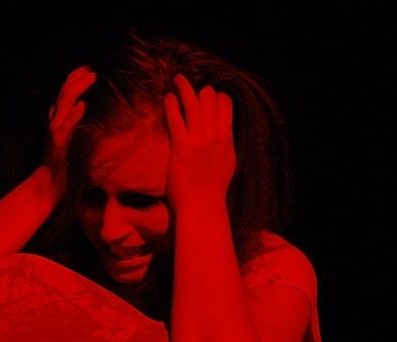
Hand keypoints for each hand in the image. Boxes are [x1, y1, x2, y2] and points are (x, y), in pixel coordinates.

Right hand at [44, 66, 95, 196]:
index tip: (88, 69)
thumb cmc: (59, 166)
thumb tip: (70, 107)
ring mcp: (54, 133)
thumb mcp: (66, 140)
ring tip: (91, 78)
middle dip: (77, 79)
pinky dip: (73, 116)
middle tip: (91, 69)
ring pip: (63, 105)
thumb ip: (67, 123)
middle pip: (64, 95)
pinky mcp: (57, 145)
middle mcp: (54, 124)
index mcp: (57, 121)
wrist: (47, 187)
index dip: (74, 80)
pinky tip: (82, 106)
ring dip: (77, 90)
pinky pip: (65, 128)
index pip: (65, 96)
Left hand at [164, 74, 235, 211]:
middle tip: (189, 87)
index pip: (226, 106)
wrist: (202, 206)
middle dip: (201, 91)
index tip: (207, 95)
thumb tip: (224, 132)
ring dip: (185, 89)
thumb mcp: (228, 163)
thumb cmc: (213, 189)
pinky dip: (172, 105)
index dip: (216, 96)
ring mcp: (198, 141)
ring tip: (178, 80)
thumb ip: (226, 145)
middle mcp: (215, 137)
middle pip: (210, 101)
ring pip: (194, 105)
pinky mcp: (181, 148)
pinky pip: (176, 120)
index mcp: (227, 139)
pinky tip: (168, 97)